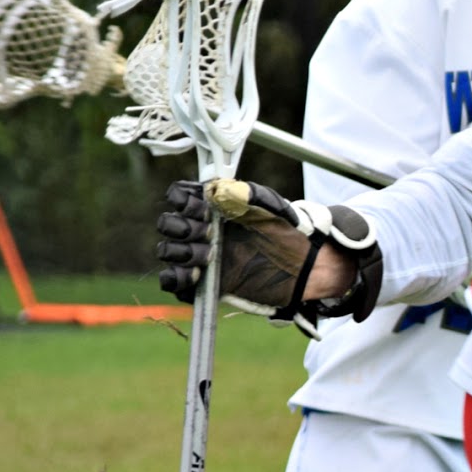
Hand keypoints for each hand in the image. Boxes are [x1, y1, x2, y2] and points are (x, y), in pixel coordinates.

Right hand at [155, 179, 381, 331]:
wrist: (303, 266)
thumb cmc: (288, 231)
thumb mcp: (271, 208)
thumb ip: (246, 195)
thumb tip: (216, 189)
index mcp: (213, 205)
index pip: (178, 195)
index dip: (183, 201)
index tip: (201, 208)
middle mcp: (201, 228)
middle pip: (168, 224)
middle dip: (183, 227)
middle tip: (209, 232)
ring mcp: (199, 255)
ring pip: (168, 251)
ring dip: (182, 251)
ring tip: (209, 255)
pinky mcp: (202, 282)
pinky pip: (172, 281)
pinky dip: (177, 277)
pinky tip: (197, 273)